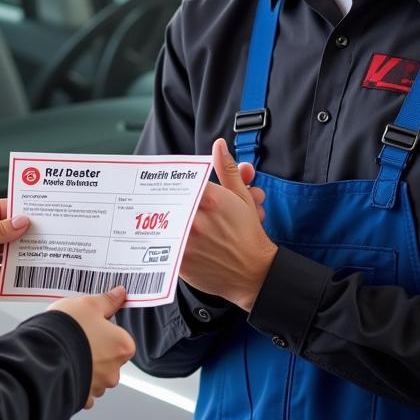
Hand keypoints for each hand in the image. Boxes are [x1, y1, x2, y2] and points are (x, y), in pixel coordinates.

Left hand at [0, 199, 29, 329]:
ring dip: (24, 253)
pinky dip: (19, 275)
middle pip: (7, 231)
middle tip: (45, 231)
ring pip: (10, 254)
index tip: (37, 212)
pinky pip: (7, 276)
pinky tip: (29, 272)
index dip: (17, 210)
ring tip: (42, 251)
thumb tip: (19, 222)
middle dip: (24, 232)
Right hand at [49, 287, 135, 409]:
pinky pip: (84, 390)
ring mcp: (98, 386)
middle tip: (79, 336)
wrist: (42, 356)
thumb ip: (107, 301)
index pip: (122, 338)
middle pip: (110, 358)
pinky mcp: (82, 397)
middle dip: (97, 349)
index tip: (95, 325)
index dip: (107, 330)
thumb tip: (119, 294)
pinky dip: (77, 381)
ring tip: (69, 351)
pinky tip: (67, 367)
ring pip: (97, 375)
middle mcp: (114, 370)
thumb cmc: (68, 331)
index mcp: (122, 346)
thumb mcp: (88, 304)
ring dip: (87, 366)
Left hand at [179, 138, 276, 311]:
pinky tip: (175, 236)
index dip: (178, 180)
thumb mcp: (242, 198)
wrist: (255, 273)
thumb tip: (219, 146)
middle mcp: (195, 220)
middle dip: (172, 199)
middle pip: (171, 200)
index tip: (171, 181)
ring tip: (172, 220)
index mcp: (210, 200)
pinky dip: (167, 239)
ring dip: (168, 218)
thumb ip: (227, 170)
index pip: (183, 181)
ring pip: (165, 221)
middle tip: (170, 203)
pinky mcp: (180, 262)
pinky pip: (164, 244)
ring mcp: (186, 242)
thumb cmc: (248, 234)